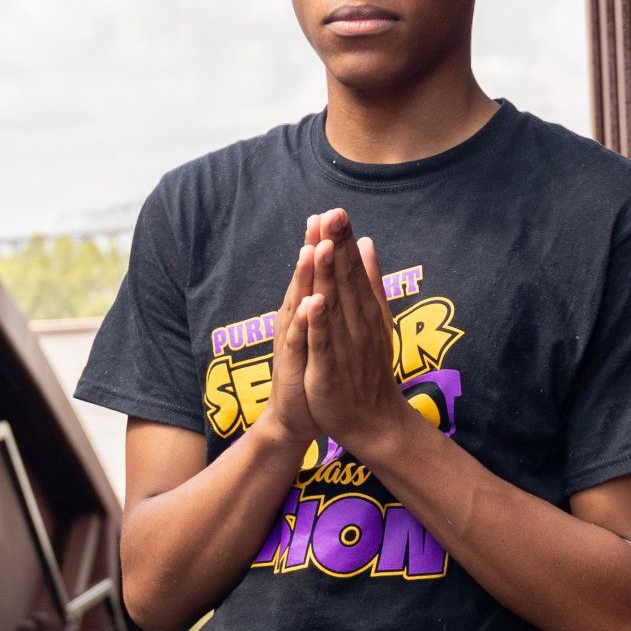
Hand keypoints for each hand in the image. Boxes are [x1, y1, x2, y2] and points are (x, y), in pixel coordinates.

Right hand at [258, 217, 320, 448]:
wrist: (296, 417)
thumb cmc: (312, 371)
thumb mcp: (324, 331)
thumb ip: (330, 300)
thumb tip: (338, 282)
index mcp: (306, 311)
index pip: (315, 272)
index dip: (323, 242)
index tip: (333, 213)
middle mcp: (295, 320)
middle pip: (304, 279)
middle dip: (313, 247)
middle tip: (321, 217)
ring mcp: (292, 342)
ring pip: (299, 304)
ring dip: (305, 277)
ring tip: (313, 249)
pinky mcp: (293, 365)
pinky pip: (300, 340)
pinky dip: (305, 321)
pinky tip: (311, 302)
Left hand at [298, 209, 412, 460]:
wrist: (373, 421)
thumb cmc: (369, 370)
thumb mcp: (374, 320)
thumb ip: (370, 282)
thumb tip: (367, 244)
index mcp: (364, 310)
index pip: (353, 269)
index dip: (344, 241)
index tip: (337, 210)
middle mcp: (357, 324)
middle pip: (346, 281)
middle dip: (338, 248)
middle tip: (333, 214)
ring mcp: (345, 346)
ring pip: (335, 307)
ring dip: (330, 277)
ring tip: (325, 245)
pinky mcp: (330, 370)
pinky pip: (324, 343)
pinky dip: (319, 323)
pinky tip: (315, 302)